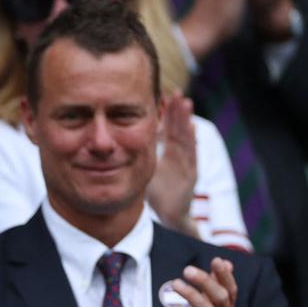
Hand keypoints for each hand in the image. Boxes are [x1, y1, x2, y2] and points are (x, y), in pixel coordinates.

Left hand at [146, 96, 197, 233]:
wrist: (171, 214)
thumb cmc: (158, 192)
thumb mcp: (142, 170)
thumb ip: (133, 156)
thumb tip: (114, 143)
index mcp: (168, 151)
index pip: (166, 128)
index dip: (166, 113)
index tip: (162, 96)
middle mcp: (178, 154)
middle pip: (177, 127)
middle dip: (177, 110)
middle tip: (176, 92)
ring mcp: (186, 162)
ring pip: (185, 137)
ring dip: (185, 120)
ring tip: (185, 103)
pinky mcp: (191, 173)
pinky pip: (192, 155)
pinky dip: (192, 141)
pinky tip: (192, 128)